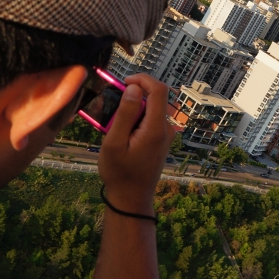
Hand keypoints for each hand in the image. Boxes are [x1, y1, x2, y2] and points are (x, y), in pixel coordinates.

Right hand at [98, 74, 175, 214]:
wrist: (131, 199)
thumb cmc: (119, 173)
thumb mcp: (114, 143)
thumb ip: (125, 113)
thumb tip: (134, 88)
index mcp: (156, 128)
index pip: (159, 90)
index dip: (142, 79)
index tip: (123, 82)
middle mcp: (166, 129)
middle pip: (155, 98)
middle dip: (134, 95)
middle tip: (112, 106)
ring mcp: (166, 135)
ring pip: (151, 108)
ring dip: (134, 109)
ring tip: (114, 124)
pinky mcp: (161, 140)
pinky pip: (150, 120)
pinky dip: (137, 119)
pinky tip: (122, 133)